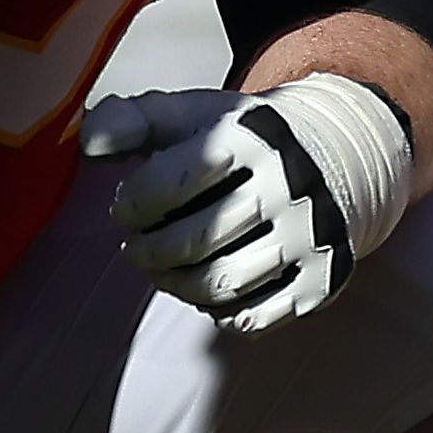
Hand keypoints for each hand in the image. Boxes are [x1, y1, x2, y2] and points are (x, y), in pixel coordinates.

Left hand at [83, 74, 414, 334]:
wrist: (342, 156)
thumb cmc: (246, 140)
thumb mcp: (194, 114)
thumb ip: (133, 119)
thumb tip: (90, 147)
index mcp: (250, 137)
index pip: (167, 185)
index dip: (129, 205)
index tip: (125, 207)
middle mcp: (289, 185)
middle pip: (192, 242)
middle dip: (148, 251)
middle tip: (137, 247)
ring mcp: (311, 236)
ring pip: (221, 285)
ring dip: (177, 285)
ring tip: (165, 270)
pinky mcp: (324, 278)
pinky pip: (254, 318)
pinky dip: (219, 312)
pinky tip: (209, 290)